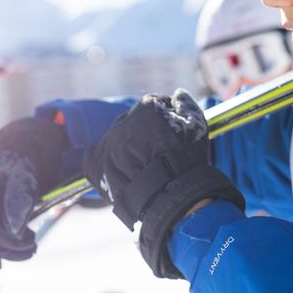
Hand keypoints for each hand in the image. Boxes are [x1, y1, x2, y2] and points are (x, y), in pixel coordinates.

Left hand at [83, 90, 244, 277]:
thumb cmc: (186, 162)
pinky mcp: (96, 164)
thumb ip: (186, 105)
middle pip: (133, 122)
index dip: (164, 117)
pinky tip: (118, 169)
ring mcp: (107, 143)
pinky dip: (104, 160)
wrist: (170, 197)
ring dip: (125, 147)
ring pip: (116, 139)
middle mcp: (123, 122)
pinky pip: (95, 156)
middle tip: (157, 151)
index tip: (170, 131)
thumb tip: (178, 94)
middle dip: (144, 133)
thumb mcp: (197, 127)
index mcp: (147, 109)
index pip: (153, 104)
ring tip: (141, 165)